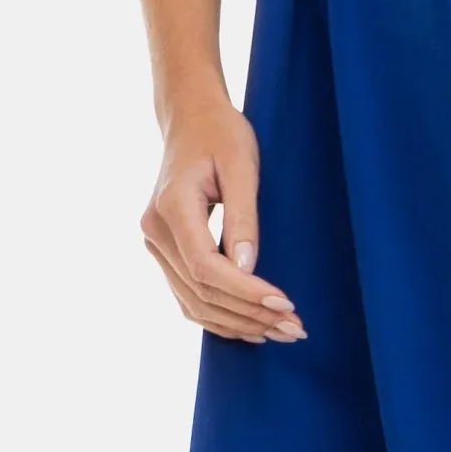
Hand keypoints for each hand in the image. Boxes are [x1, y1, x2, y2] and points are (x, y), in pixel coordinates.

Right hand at [140, 96, 306, 343]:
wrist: (191, 119)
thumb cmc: (221, 134)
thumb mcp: (241, 165)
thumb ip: (243, 216)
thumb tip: (247, 267)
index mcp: (170, 207)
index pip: (205, 266)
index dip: (245, 291)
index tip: (285, 303)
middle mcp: (155, 232)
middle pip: (200, 291)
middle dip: (249, 314)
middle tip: (296, 328)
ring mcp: (156, 245)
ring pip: (193, 301)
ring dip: (237, 323)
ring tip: (281, 332)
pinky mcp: (165, 252)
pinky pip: (188, 295)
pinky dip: (219, 316)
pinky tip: (251, 326)